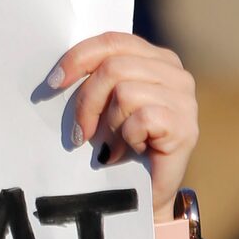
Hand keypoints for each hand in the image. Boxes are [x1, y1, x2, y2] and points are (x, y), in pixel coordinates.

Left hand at [48, 32, 198, 222]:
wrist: (141, 197)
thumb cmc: (118, 150)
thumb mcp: (104, 108)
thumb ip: (97, 82)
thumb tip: (59, 74)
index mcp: (156, 59)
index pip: (112, 41)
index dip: (78, 58)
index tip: (52, 83)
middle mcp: (175, 73)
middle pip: (114, 68)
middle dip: (86, 102)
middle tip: (78, 134)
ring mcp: (185, 99)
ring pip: (125, 93)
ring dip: (109, 125)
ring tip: (113, 145)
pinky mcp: (186, 127)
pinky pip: (141, 118)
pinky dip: (127, 138)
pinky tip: (130, 151)